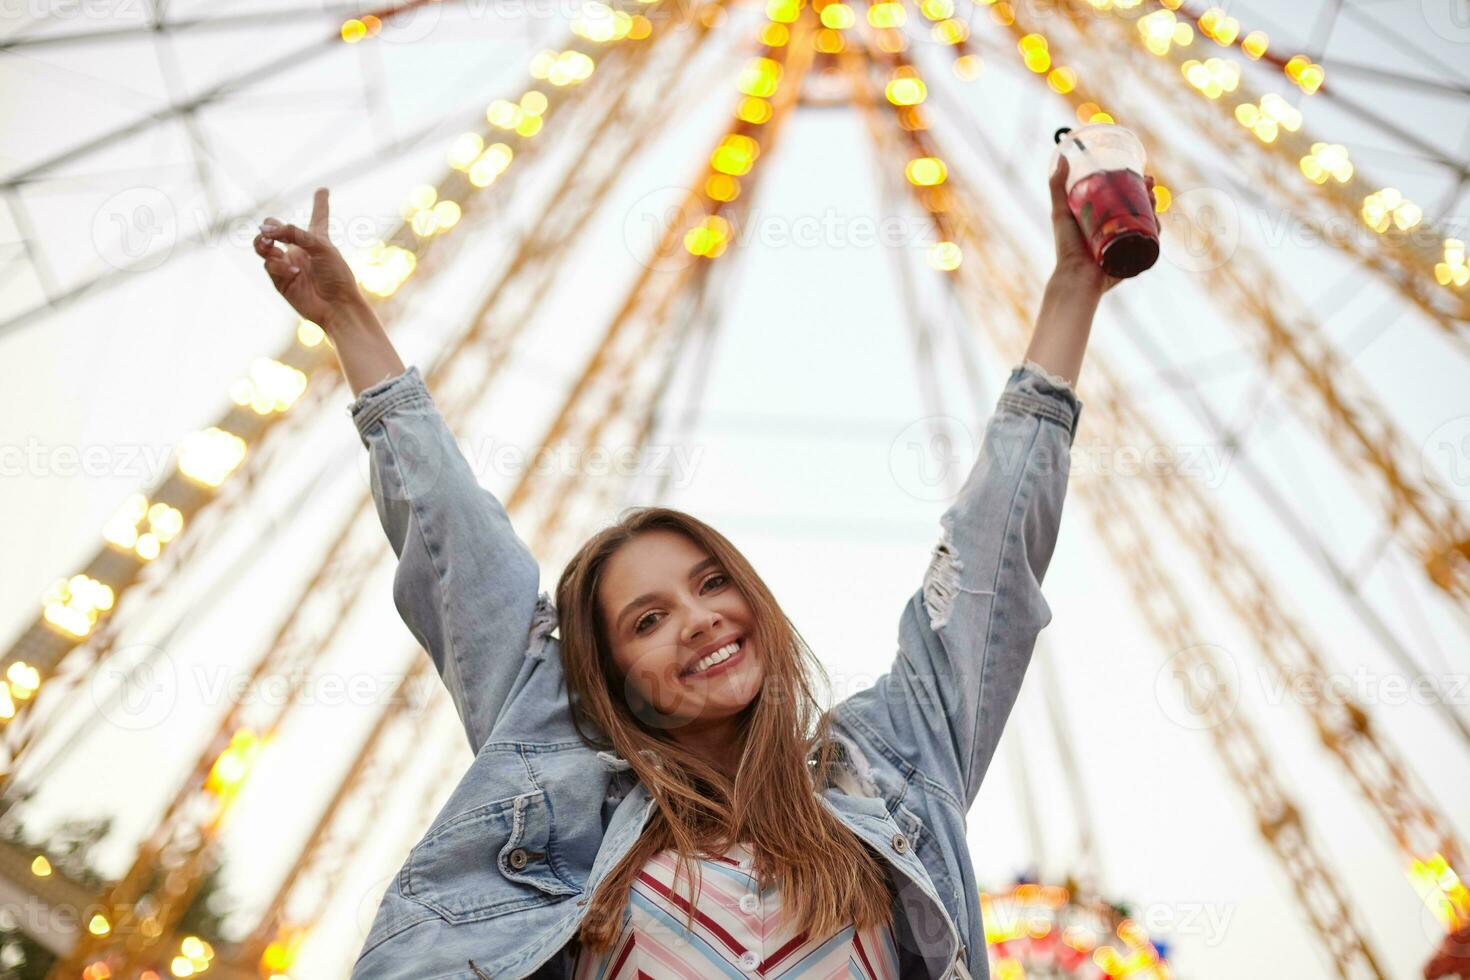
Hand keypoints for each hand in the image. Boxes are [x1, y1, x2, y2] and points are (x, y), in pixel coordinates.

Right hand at [253, 188, 367, 330]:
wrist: (337, 306)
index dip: (320, 204)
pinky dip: (278, 265)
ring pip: (263, 246)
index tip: (324, 190)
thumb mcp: (320, 246)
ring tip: (270, 246)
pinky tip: (294, 273)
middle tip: (272, 233)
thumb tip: (263, 230)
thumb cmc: (337, 275)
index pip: (318, 217)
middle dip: (269, 227)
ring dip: (264, 244)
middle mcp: (300, 250)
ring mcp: (287, 264)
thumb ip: (293, 233)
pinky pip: (269, 265)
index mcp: (317, 239)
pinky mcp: (279, 280)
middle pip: (274, 229)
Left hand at [1048, 156, 1156, 296]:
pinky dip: (1156, 232)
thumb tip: (1062, 157)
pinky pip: (1150, 243)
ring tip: (1153, 199)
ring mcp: (1127, 245)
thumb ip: (1058, 186)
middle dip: (1149, 195)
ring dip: (1155, 210)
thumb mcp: (1061, 212)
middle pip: (1140, 209)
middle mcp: (1117, 232)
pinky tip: (1157, 221)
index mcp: (1104, 221)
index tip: (1141, 174)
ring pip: (1148, 224)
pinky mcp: (1134, 258)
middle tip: (1150, 185)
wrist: (1076, 276)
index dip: (1135, 186)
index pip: (1125, 199)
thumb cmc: (1066, 246)